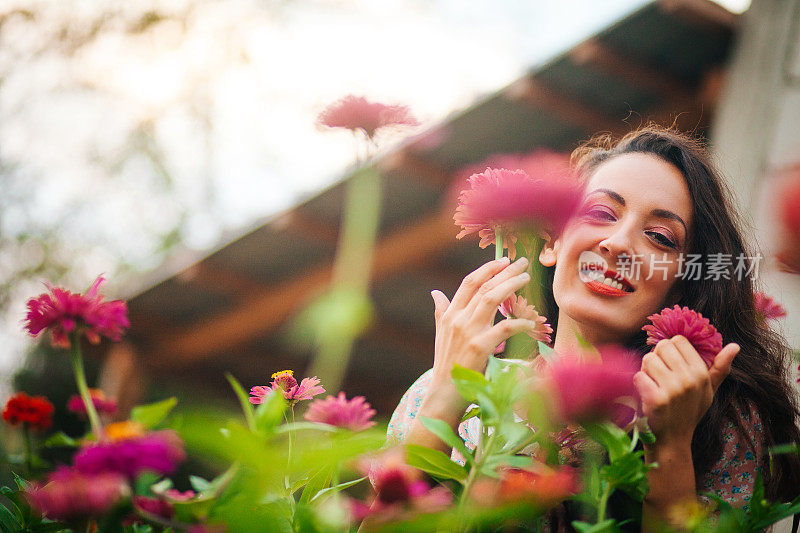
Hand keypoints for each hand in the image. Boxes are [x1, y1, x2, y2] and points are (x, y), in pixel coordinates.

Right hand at [429, 257, 538, 395]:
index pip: (469, 283)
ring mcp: (469, 332)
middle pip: (484, 287)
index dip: (487, 269)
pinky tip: (530, 322)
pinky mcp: (480, 347)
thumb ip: (441, 312)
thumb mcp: (441, 334)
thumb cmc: (447, 363)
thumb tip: (435, 293)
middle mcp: (458, 319)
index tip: (503, 261)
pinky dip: (518, 323)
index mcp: (450, 314)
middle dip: (505, 272)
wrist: (444, 392)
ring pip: (492, 299)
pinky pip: (504, 328)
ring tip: (526, 278)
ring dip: (511, 286)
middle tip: (522, 263)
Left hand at [633, 335, 738, 446]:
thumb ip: (720, 368)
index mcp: (702, 374)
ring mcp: (673, 390)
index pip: (678, 340)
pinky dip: (638, 383)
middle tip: (660, 376)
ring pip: (648, 359)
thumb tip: (735, 345)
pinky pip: (638, 376)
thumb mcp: (708, 391)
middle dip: (657, 358)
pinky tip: (646, 395)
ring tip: (654, 385)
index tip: (671, 365)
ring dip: (646, 371)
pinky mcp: (656, 399)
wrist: (672, 441)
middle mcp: (689, 380)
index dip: (670, 350)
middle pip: (662, 346)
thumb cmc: (689, 411)